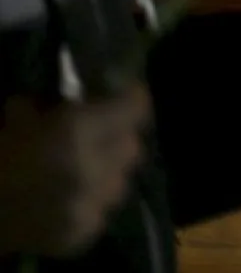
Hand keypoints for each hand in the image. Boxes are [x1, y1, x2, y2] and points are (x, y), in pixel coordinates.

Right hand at [0, 84, 150, 257]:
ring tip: (81, 170)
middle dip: (119, 138)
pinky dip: (90, 202)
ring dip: (107, 172)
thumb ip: (54, 106)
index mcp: (76, 132)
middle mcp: (93, 168)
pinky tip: (66, 199)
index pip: (135, 108)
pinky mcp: (83, 232)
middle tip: (100, 134)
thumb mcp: (18, 117)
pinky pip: (102, 210)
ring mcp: (91, 205)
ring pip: (121, 180)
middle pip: (132, 146)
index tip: (125, 95)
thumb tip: (77, 101)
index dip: (131, 99)